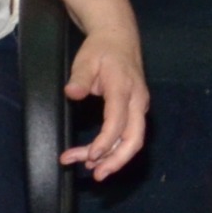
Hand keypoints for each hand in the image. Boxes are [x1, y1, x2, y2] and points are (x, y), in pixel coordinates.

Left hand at [60, 24, 150, 177]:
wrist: (119, 37)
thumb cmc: (101, 49)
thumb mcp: (86, 59)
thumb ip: (80, 78)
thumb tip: (73, 93)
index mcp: (124, 88)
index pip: (118, 121)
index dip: (105, 142)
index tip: (90, 157)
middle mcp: (137, 100)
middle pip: (135, 138)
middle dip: (117, 160)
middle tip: (98, 175)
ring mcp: (139, 106)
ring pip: (132, 139)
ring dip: (112, 157)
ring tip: (88, 167)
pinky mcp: (136, 110)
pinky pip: (129, 133)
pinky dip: (114, 148)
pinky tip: (96, 155)